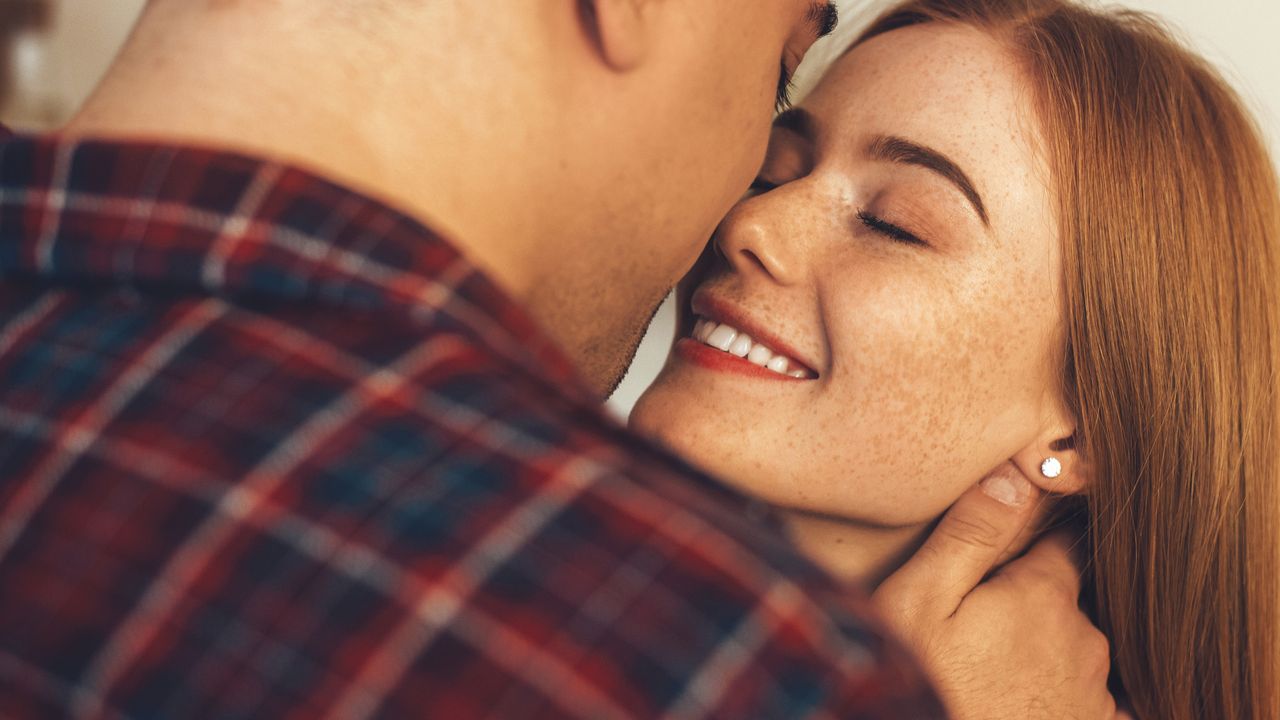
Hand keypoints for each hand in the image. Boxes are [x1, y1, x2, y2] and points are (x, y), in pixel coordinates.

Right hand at [872, 464, 1127, 718]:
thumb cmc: (922, 684)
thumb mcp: (921, 602)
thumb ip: (968, 536)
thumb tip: (1013, 474)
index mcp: (1042, 597)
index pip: (1058, 546)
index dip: (1032, 541)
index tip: (1008, 549)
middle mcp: (1083, 641)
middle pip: (1062, 604)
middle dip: (1029, 606)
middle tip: (974, 627)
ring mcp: (1093, 696)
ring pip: (1070, 656)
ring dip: (1038, 656)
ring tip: (984, 672)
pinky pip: (1083, 704)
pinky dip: (1054, 700)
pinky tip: (1011, 701)